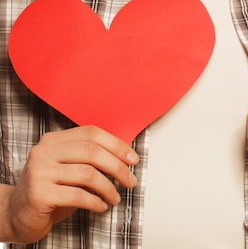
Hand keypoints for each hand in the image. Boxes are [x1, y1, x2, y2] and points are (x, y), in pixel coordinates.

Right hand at [0, 125, 137, 243]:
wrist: (14, 214)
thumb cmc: (50, 190)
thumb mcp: (70, 168)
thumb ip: (90, 158)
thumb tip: (126, 157)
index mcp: (53, 139)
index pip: (92, 133)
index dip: (117, 144)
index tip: (133, 159)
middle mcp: (44, 151)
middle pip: (93, 152)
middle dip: (118, 167)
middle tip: (130, 181)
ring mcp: (40, 172)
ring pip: (88, 174)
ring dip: (109, 188)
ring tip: (115, 198)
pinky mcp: (39, 194)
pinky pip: (78, 195)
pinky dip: (95, 202)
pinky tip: (101, 206)